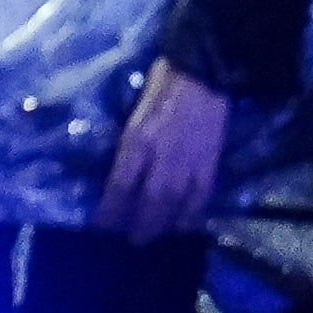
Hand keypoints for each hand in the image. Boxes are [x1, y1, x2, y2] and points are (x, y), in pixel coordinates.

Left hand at [96, 62, 230, 243]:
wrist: (203, 73)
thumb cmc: (162, 83)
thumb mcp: (134, 111)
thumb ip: (130, 141)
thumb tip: (123, 168)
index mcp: (137, 141)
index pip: (119, 186)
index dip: (110, 211)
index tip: (102, 226)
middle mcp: (161, 158)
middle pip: (147, 202)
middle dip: (137, 225)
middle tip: (131, 240)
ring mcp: (188, 163)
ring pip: (173, 205)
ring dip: (162, 225)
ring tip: (153, 236)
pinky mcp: (210, 163)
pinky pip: (201, 197)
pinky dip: (192, 215)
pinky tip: (185, 225)